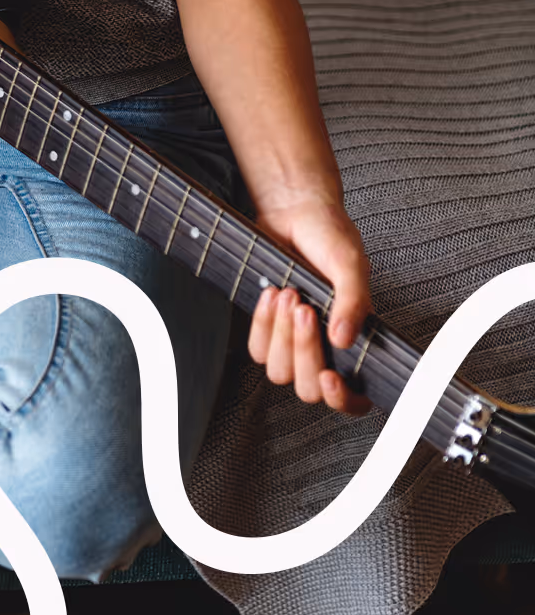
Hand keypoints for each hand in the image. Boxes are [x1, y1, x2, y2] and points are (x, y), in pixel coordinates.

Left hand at [248, 197, 371, 413]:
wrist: (294, 214)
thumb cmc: (330, 237)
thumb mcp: (350, 265)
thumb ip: (354, 301)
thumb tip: (344, 339)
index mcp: (356, 341)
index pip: (355, 397)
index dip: (343, 400)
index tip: (330, 377)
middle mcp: (326, 348)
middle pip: (309, 386)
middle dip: (304, 349)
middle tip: (306, 308)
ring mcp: (294, 343)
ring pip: (280, 371)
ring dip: (282, 335)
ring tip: (290, 294)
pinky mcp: (268, 331)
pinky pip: (258, 350)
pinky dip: (262, 324)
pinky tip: (272, 294)